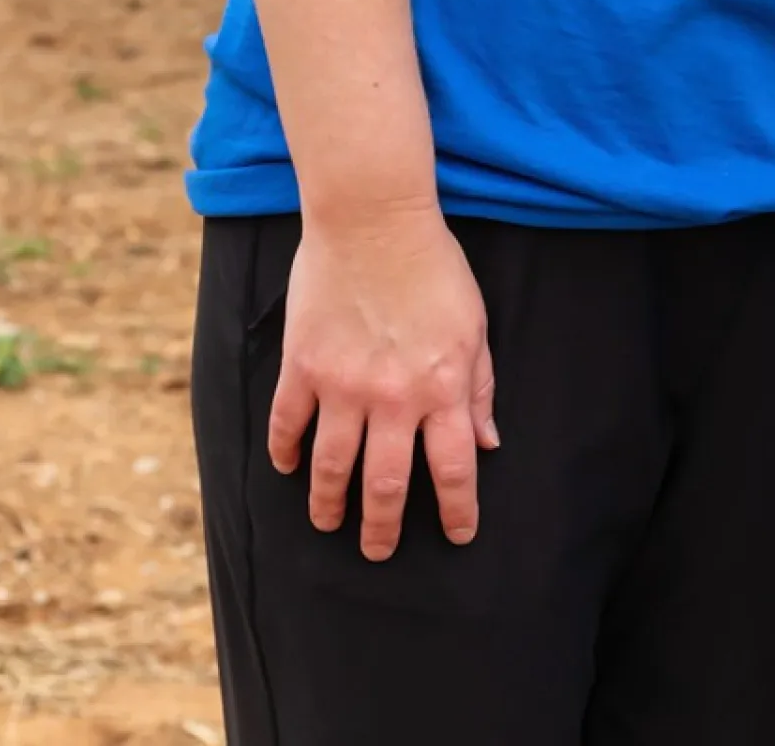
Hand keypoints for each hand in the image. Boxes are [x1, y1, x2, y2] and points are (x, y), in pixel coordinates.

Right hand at [266, 206, 498, 561]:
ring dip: (329, 504)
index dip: (457, 509)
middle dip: (383, 527)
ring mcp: (343, 386)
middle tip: (378, 553)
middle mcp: (394, 398)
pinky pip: (288, 424)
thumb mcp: (474, 329)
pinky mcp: (302, 367)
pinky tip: (288, 469)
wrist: (375, 222)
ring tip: (328, 524)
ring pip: (332, 467)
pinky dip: (285, 452)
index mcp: (443, 389)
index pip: (453, 468)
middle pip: (386, 484)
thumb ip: (479, 389)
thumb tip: (489, 442)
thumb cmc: (435, 271)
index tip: (459, 535)